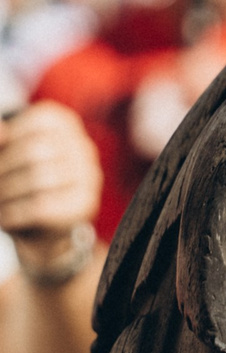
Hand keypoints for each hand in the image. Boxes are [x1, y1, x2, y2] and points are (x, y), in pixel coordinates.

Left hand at [0, 101, 105, 244]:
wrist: (41, 229)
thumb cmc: (19, 184)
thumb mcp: (6, 157)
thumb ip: (1, 141)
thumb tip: (0, 131)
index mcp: (66, 126)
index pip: (33, 122)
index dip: (7, 143)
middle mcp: (84, 148)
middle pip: (34, 151)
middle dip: (2, 171)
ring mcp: (89, 176)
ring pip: (38, 179)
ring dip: (5, 194)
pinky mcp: (85, 204)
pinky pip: (41, 206)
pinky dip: (14, 214)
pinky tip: (6, 217)